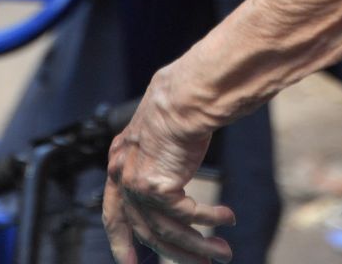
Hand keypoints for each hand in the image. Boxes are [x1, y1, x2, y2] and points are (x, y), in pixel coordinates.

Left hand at [103, 70, 233, 263]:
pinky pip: (187, 215)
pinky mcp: (156, 186)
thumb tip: (172, 176)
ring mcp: (136, 182)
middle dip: (176, 253)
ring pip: (168, 230)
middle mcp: (122, 175)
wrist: (185, 94)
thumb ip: (158, 159)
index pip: (114, 213)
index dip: (121, 241)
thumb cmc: (179, 103)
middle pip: (146, 230)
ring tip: (223, 253)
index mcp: (119, 161)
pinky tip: (228, 218)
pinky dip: (210, 219)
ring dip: (199, 244)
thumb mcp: (161, 135)